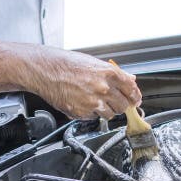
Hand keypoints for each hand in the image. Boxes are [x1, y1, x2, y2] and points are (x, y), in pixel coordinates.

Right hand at [26, 46, 141, 119]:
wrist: (46, 70)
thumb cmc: (66, 64)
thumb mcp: (94, 63)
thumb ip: (114, 73)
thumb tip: (129, 79)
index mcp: (109, 74)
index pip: (132, 90)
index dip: (135, 97)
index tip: (135, 101)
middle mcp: (103, 89)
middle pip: (123, 106)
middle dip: (120, 105)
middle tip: (113, 102)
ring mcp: (93, 102)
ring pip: (110, 114)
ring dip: (106, 110)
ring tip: (94, 100)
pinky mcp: (82, 113)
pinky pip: (93, 117)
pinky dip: (90, 113)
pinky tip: (82, 102)